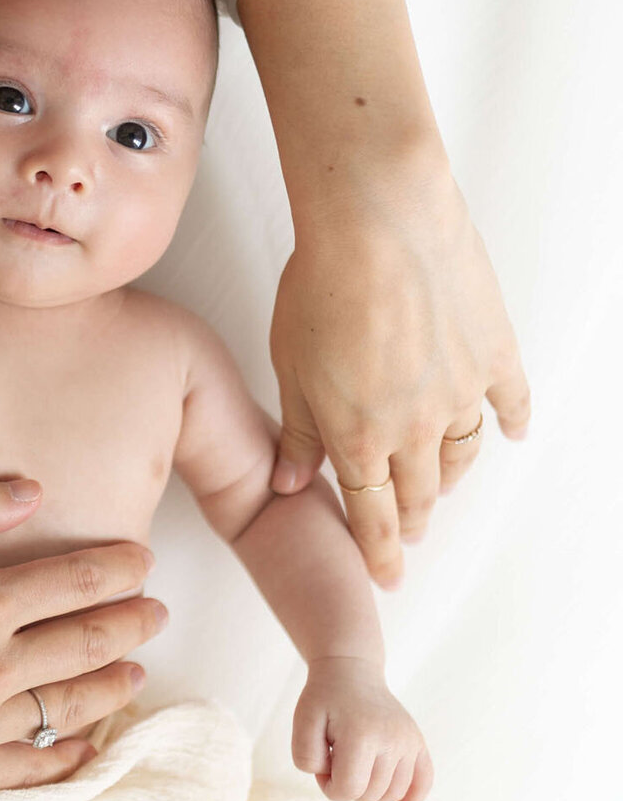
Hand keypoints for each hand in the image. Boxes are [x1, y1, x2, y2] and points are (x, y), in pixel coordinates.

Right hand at [0, 476, 165, 794]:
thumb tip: (32, 492)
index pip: (76, 581)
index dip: (120, 569)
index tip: (144, 560)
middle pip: (88, 643)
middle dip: (132, 622)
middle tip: (158, 611)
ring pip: (71, 706)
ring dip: (114, 684)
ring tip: (135, 669)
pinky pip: (31, 770)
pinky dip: (69, 756)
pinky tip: (88, 744)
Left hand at [270, 163, 529, 587]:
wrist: (378, 224)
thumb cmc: (322, 283)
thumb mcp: (290, 365)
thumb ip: (296, 430)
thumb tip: (288, 482)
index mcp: (359, 438)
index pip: (370, 514)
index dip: (377, 550)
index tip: (384, 576)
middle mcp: (415, 427)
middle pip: (420, 493)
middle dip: (413, 521)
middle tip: (410, 536)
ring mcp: (462, 392)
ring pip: (463, 454)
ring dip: (452, 478)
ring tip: (444, 488)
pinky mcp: (494, 353)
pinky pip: (511, 400)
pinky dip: (512, 420)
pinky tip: (512, 432)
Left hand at [292, 656, 431, 800]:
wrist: (352, 672)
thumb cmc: (324, 699)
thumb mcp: (302, 721)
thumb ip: (306, 757)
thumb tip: (338, 784)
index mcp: (362, 734)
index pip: (347, 789)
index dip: (328, 786)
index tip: (322, 766)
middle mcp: (392, 739)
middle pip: (371, 795)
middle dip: (348, 787)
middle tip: (336, 760)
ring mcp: (409, 741)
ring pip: (393, 794)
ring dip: (370, 792)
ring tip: (355, 766)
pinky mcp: (418, 743)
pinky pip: (424, 783)